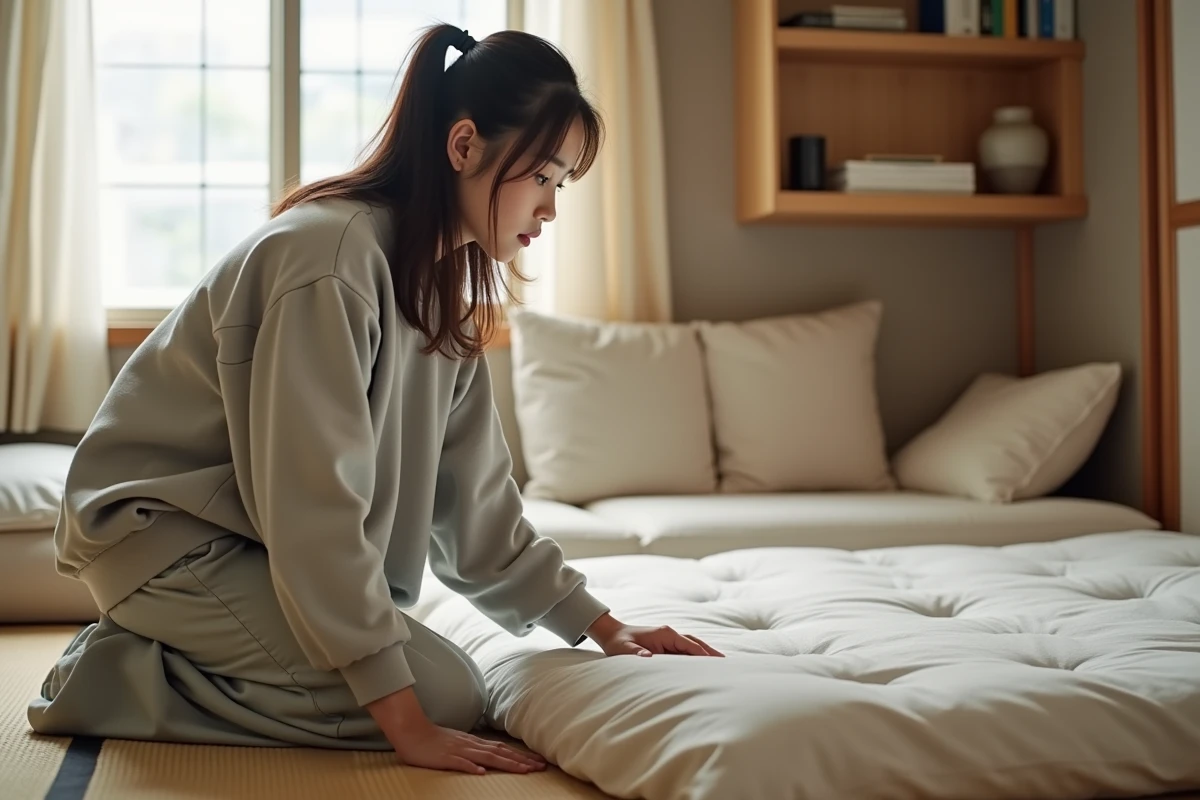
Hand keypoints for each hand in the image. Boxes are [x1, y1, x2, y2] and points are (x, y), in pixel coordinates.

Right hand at [366, 687, 545, 774]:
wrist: (411, 730)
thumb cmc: (432, 739)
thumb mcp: (457, 743)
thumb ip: (471, 750)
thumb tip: (487, 761)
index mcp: (473, 742)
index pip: (501, 749)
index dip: (520, 756)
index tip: (537, 762)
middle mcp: (470, 745)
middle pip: (500, 752)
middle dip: (522, 760)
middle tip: (541, 766)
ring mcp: (458, 751)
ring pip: (487, 757)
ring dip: (507, 763)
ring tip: (524, 770)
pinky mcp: (444, 758)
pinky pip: (459, 763)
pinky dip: (471, 767)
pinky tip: (482, 772)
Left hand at [585, 612, 724, 657]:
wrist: (612, 634)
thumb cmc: (618, 643)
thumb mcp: (624, 650)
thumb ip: (635, 654)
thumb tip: (647, 658)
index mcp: (664, 634)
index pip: (688, 644)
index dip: (702, 653)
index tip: (715, 663)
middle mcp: (670, 634)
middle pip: (696, 643)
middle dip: (710, 653)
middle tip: (727, 664)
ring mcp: (669, 639)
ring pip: (693, 646)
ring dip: (706, 654)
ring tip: (722, 664)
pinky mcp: (667, 644)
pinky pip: (686, 650)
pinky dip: (697, 655)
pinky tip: (704, 664)